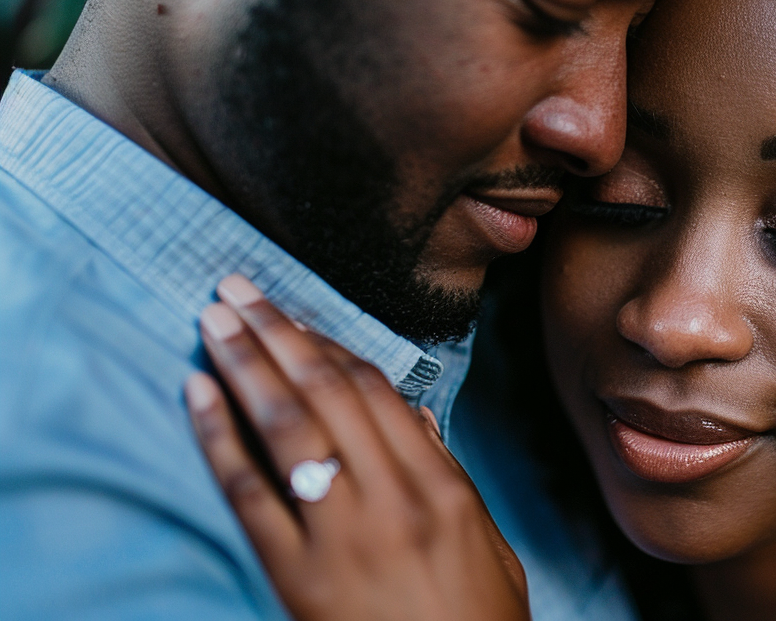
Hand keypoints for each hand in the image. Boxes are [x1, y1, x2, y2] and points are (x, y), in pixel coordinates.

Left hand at [185, 275, 528, 620]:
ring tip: (215, 320)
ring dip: (245, 364)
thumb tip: (417, 417)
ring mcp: (338, 535)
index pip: (376, 394)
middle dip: (279, 333)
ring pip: (286, 427)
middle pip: (325, 394)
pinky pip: (250, 493)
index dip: (331, 345)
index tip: (297, 312)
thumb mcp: (489, 546)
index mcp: (441, 488)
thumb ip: (451, 476)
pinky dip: (220, 438)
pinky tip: (199, 395)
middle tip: (238, 288)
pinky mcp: (295, 574)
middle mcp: (389, 499)